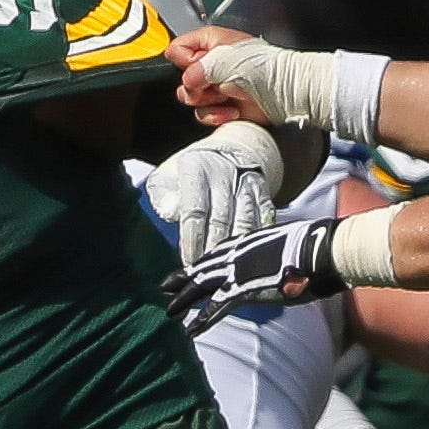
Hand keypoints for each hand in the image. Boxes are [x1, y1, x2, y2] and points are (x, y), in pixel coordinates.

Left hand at [146, 120, 279, 261]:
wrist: (232, 150)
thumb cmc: (191, 173)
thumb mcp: (167, 175)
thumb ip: (163, 196)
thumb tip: (173, 214)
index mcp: (196, 168)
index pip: (194, 210)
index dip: (192, 239)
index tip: (188, 263)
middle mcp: (225, 174)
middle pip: (220, 221)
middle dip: (211, 251)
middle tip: (204, 278)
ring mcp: (247, 184)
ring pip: (245, 224)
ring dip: (235, 252)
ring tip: (226, 275)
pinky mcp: (264, 194)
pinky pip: (264, 222)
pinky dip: (257, 243)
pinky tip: (250, 263)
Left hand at [169, 214, 340, 329]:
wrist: (321, 250)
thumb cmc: (315, 246)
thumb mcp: (288, 244)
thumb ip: (276, 252)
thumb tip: (282, 259)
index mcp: (248, 241)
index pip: (217, 252)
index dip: (202, 262)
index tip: (190, 269)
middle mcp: (237, 253)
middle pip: (202, 268)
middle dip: (183, 279)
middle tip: (164, 287)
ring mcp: (237, 271)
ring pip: (201, 287)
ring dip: (183, 300)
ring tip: (168, 311)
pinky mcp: (244, 290)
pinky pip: (216, 308)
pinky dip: (201, 321)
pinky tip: (189, 332)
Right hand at [171, 24, 255, 115]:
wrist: (285, 92)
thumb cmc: (264, 67)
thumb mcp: (224, 60)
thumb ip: (196, 69)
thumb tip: (186, 82)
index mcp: (210, 42)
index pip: (177, 49)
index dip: (185, 61)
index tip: (199, 66)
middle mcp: (212, 64)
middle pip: (182, 77)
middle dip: (194, 86)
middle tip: (211, 85)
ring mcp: (216, 86)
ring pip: (191, 98)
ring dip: (206, 102)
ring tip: (225, 98)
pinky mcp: (222, 106)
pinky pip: (204, 114)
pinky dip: (215, 116)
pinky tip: (230, 111)